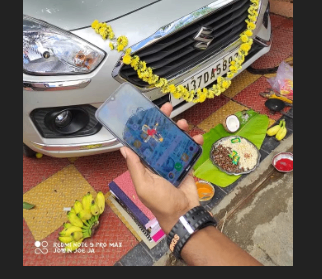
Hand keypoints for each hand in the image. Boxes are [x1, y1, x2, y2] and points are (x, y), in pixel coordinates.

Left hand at [119, 102, 203, 233]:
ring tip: (184, 124)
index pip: (143, 141)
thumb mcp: (143, 185)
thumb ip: (135, 167)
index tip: (148, 113)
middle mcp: (158, 160)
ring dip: (180, 129)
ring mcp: (173, 161)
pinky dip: (194, 141)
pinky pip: (190, 149)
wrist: (184, 214)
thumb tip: (124, 148)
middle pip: (161, 135)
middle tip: (168, 108)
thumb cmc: (160, 202)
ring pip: (175, 139)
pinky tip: (197, 136)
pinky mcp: (187, 164)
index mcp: (145, 163)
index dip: (145, 126)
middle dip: (164, 121)